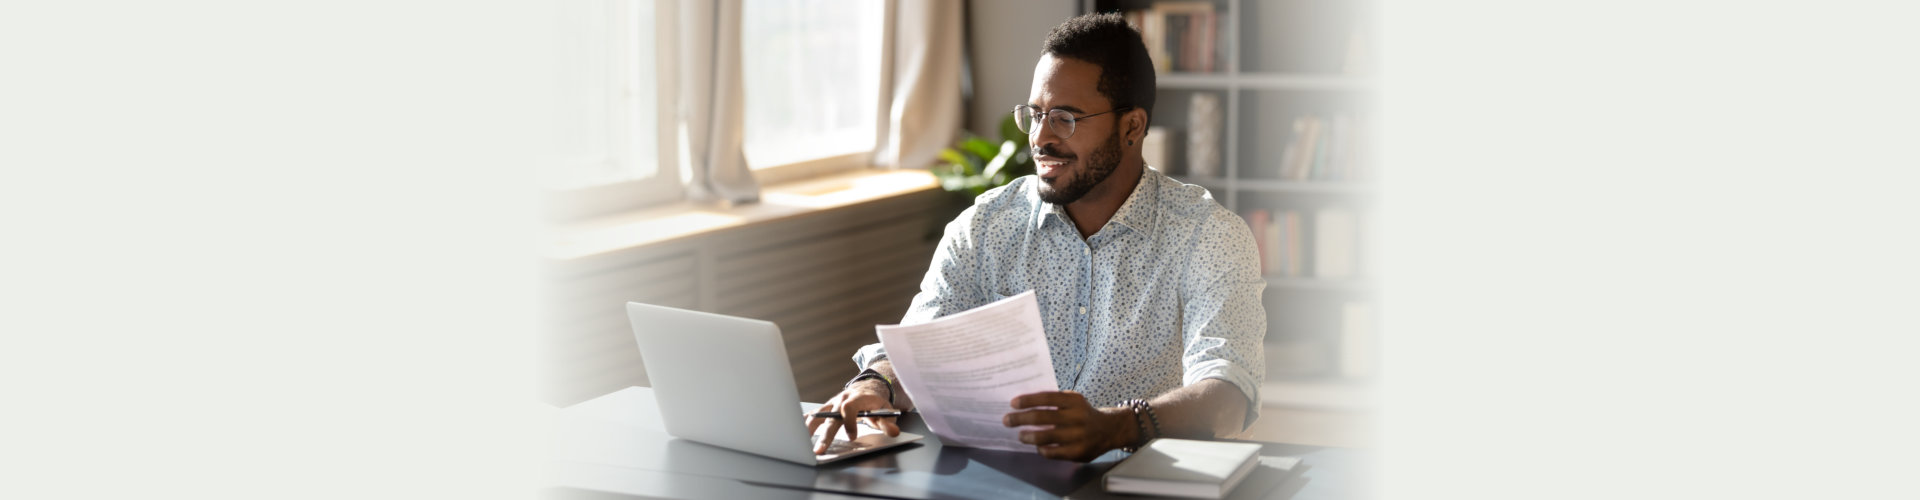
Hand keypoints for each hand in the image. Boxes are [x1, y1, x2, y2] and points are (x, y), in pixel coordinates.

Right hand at [802, 379, 899, 453]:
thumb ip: (888, 423)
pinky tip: (798, 433)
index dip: (849, 422)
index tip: (852, 437)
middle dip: (826, 434)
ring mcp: (832, 404)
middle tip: (820, 450)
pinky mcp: (826, 408)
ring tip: (802, 443)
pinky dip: (805, 423)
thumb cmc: (876, 403)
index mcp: (857, 398)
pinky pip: (814, 415)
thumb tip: (894, 432)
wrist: (867, 389)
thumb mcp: (886, 412)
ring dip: (810, 430)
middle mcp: (842, 400)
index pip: (850, 407)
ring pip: (818, 415)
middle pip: (831, 417)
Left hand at [1002, 390, 1134, 461]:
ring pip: (1045, 437)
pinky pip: (1052, 452)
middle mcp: (1077, 417)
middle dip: (1020, 419)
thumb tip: (1024, 404)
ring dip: (1027, 436)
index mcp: (1074, 401)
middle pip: (1042, 418)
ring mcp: (1078, 436)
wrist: (1110, 429)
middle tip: (1007, 420)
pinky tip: (1037, 446)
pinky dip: (1041, 449)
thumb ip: (1054, 401)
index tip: (1013, 403)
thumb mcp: (1073, 401)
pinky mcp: (1078, 452)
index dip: (1027, 400)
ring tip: (1020, 435)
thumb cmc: (1083, 413)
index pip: (1046, 398)